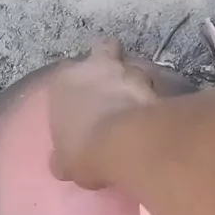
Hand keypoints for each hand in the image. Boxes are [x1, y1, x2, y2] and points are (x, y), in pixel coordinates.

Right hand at [48, 38, 156, 188]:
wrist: (121, 144)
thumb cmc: (82, 149)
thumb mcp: (64, 161)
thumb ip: (62, 157)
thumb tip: (60, 165)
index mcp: (64, 81)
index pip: (67, 73)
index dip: (77, 85)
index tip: (83, 102)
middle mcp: (95, 66)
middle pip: (105, 50)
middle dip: (111, 63)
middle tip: (115, 86)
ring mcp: (127, 72)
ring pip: (135, 66)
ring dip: (137, 82)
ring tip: (139, 105)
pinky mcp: (153, 85)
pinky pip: (154, 89)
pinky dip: (154, 100)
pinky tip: (155, 117)